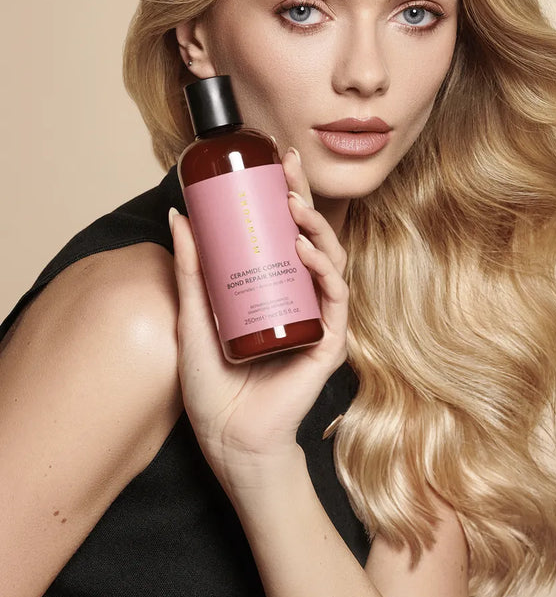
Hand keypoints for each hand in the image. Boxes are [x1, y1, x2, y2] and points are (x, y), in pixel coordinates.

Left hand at [169, 148, 348, 493]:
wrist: (229, 437)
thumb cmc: (213, 384)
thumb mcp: (195, 314)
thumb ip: (191, 269)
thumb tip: (179, 215)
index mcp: (275, 288)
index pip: (287, 233)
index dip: (287, 194)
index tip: (277, 159)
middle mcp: (301, 298)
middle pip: (312, 238)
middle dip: (304, 198)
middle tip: (289, 166)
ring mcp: (318, 318)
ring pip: (330, 261)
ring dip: (315, 228)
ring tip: (292, 206)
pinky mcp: (329, 342)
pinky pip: (335, 299)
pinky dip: (323, 270)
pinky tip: (304, 250)